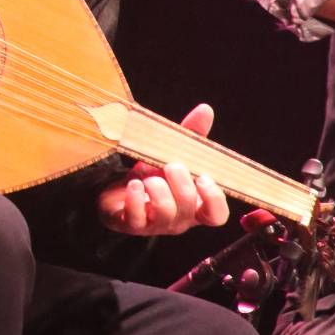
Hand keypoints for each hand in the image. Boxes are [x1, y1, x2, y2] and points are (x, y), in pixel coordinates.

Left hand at [97, 103, 231, 235]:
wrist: (118, 189)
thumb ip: (191, 136)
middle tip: (170, 165)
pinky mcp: (131, 223)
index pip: (217, 215)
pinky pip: (136, 217)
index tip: (203, 177)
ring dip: (157, 188)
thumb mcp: (172, 155)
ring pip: (165, 212)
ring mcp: (155, 224)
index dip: (214, 198)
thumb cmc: (153, 175)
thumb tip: (205, 110)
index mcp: (195, 206)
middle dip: (180, 182)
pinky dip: (134, 197)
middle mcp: (179, 220)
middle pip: (190, 209)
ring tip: (148, 177)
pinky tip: (133, 184)